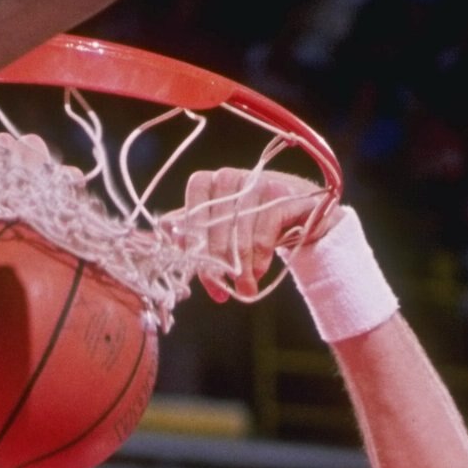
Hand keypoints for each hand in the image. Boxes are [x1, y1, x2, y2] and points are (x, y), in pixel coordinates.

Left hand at [177, 166, 335, 300]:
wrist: (301, 214)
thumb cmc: (254, 223)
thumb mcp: (222, 227)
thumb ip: (195, 230)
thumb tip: (167, 236)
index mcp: (210, 183)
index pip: (193, 212)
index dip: (193, 244)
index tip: (197, 271)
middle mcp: (231, 177)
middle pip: (215, 225)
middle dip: (217, 263)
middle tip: (221, 290)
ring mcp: (257, 182)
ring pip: (240, 231)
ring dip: (241, 266)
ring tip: (245, 289)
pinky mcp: (281, 193)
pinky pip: (264, 230)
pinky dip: (260, 256)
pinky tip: (259, 273)